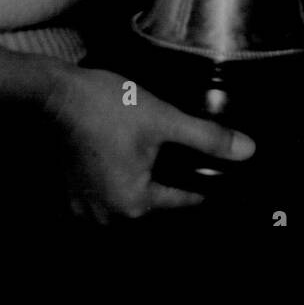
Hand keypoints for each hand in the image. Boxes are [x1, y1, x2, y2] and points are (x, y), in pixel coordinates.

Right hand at [44, 62, 255, 222]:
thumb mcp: (164, 119)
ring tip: (149, 143)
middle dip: (169, 174)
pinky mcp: (72, 186)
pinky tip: (123, 146)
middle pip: (154, 196)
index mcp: (133, 204)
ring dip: (142, 173)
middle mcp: (108, 213)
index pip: (182, 199)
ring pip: (130, 191)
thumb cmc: (107, 106)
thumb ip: (206, 138)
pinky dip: (118, 170)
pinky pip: (107, 185)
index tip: (215, 171)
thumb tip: (246, 150)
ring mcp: (86, 202)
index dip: (202, 181)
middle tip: (175, 145)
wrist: (58, 91)